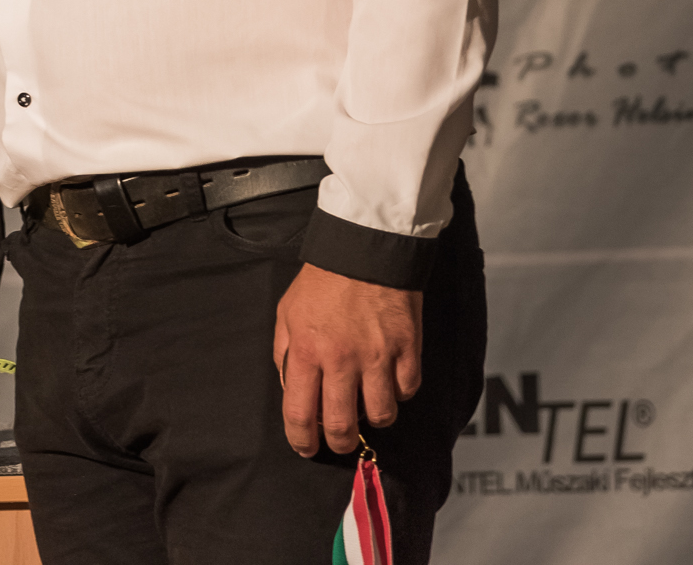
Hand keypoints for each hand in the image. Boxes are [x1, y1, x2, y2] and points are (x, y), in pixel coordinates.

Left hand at [272, 265, 421, 456]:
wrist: (365, 246)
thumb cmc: (323, 279)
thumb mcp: (287, 311)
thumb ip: (284, 352)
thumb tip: (290, 388)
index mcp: (306, 349)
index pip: (300, 413)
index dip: (301, 439)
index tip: (305, 446)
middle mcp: (341, 358)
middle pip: (340, 426)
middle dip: (338, 442)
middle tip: (339, 439)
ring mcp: (377, 356)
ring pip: (380, 415)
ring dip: (373, 417)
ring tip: (368, 404)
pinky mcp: (407, 348)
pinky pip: (407, 391)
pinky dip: (399, 392)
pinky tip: (390, 379)